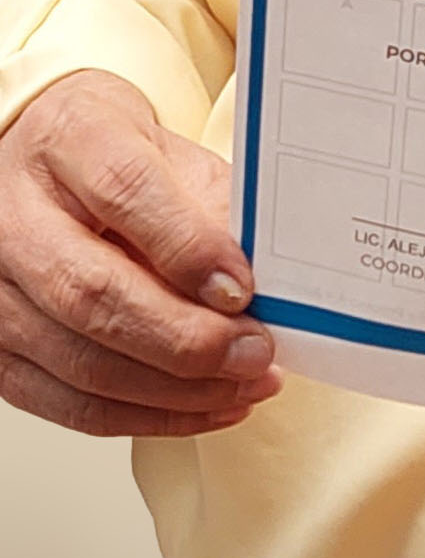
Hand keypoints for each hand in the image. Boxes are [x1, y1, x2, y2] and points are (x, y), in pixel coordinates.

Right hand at [0, 71, 280, 436]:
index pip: (124, 193)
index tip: (244, 287)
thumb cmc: (111, 155)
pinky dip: (144, 415)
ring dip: (175, 390)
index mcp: (69, 142)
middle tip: (256, 351)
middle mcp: (14, 218)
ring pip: (81, 362)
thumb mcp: (169, 150)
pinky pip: (68, 402)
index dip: (189, 247)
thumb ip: (211, 203)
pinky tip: (202, 406)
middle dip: (187, 338)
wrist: (44, 161)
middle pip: (95, 293)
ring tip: (243, 384)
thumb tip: (266, 273)